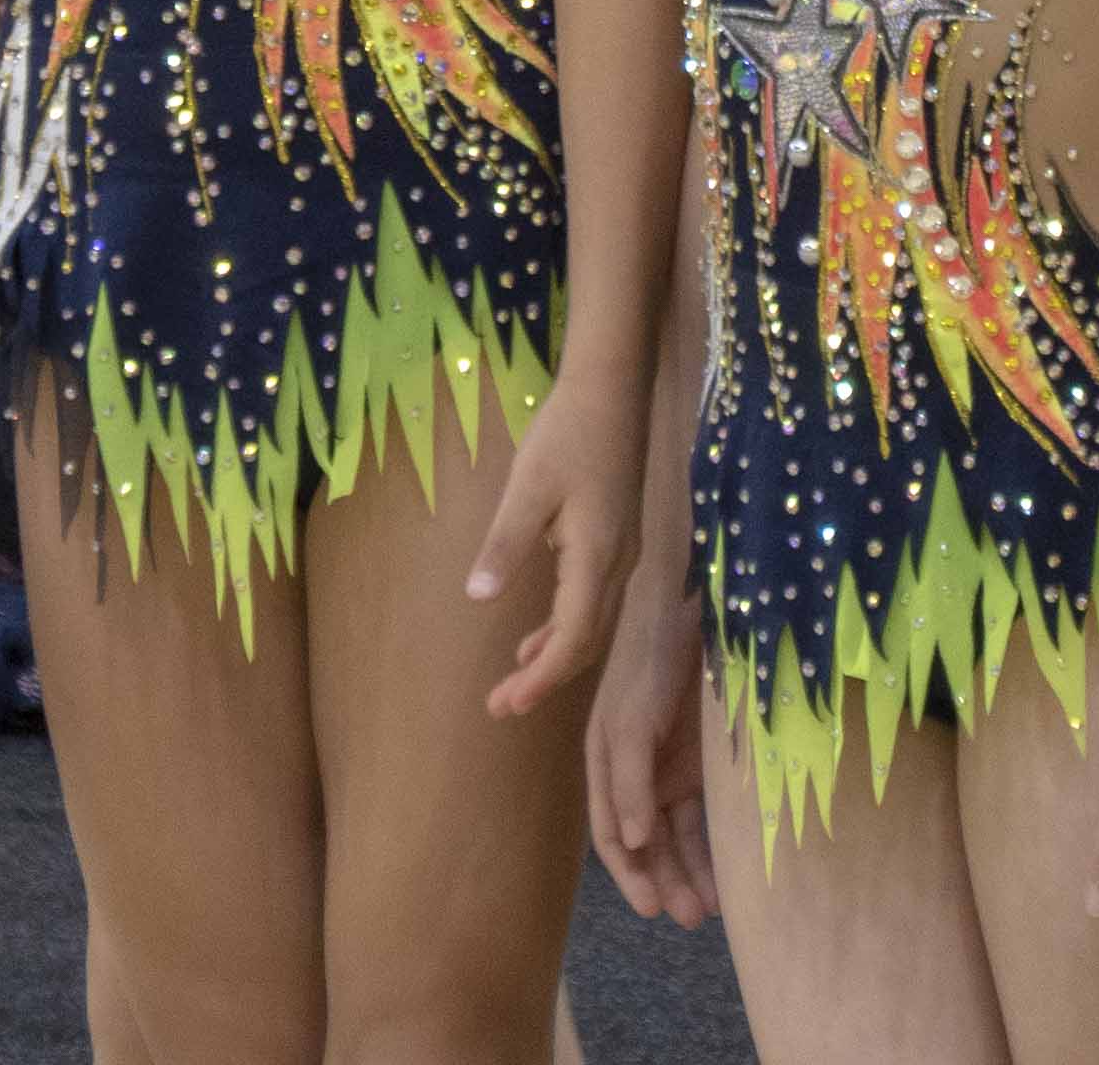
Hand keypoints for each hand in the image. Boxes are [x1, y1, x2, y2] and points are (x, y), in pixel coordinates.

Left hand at [472, 368, 640, 717]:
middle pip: (587, 641)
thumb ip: (505, 545)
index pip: (573, 638)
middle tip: (501, 707)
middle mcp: (618, 564)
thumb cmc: (566, 434)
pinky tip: (536, 637)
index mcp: (596, 557)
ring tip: (514, 684)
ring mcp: (622, 553)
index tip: (507, 704)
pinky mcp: (617, 540)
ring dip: (556, 657)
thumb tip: (476, 598)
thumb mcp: (526, 488)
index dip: (542, 678)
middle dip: (546, 679)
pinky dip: (566, 627)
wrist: (612, 391)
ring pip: (594, 624)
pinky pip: (594, 602)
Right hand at [583, 567, 721, 927]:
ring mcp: (670, 767)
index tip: (652, 908)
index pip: (611, 832)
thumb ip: (628, 781)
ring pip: (677, 834)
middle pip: (646, 842)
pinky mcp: (704, 761)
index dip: (629, 872)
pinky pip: (706, 814)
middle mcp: (635, 773)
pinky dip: (714, 844)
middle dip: (664, 880)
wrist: (690, 613)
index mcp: (606, 763)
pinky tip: (730, 872)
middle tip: (689, 917)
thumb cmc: (649, 664)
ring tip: (710, 907)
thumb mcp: (631, 722)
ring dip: (690, 871)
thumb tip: (629, 842)